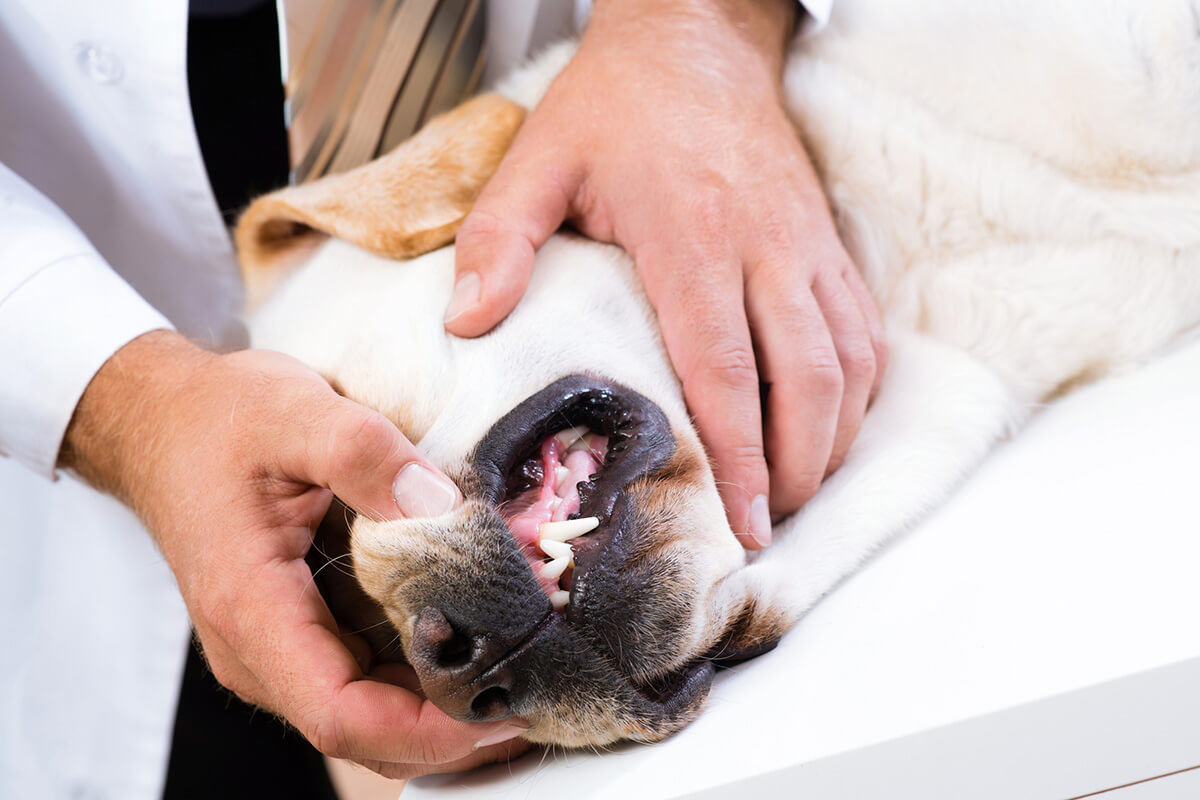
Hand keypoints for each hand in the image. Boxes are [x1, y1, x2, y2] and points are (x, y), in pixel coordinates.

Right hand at [61, 330, 528, 778]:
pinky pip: (367, 679)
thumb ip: (364, 453)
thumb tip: (441, 508)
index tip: (505, 710)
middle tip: (543, 699)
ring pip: (371, 716)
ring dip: (448, 712)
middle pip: (367, 733)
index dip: (429, 731)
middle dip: (456, 733)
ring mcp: (279, 647)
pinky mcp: (300, 631)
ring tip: (527, 679)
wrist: (166, 421)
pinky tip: (482, 649)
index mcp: (252, 610)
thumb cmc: (220, 419)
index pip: (342, 715)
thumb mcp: (294, 411)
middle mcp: (260, 650)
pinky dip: (426, 679)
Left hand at [444, 0, 886, 548]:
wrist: (697, 38)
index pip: (725, 367)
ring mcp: (807, 244)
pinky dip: (854, 390)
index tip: (743, 522)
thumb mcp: (538, 158)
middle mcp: (765, 245)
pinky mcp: (827, 240)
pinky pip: (862, 328)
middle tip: (768, 525)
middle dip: (796, 466)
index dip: (738, 455)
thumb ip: (499, 239)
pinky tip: (827, 426)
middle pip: (807, 379)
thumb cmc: (615, 105)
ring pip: (849, 361)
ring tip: (796, 490)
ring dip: (833, 437)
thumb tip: (465, 324)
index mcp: (691, 234)